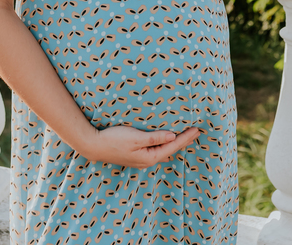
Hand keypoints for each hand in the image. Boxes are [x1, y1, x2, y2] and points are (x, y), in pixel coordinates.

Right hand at [78, 125, 201, 167]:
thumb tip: (173, 137)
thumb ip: (155, 138)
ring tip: (185, 138)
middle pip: (171, 151)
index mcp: (150, 157)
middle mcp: (147, 161)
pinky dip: (165, 147)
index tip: (197, 129)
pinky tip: (166, 146)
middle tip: (197, 132)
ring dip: (175, 145)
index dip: (185, 138)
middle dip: (184, 141)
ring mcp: (141, 160)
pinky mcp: (135, 157)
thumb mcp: (136, 137)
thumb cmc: (114, 139)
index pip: (173, 146)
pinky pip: (156, 152)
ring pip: (164, 152)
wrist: (94, 146)